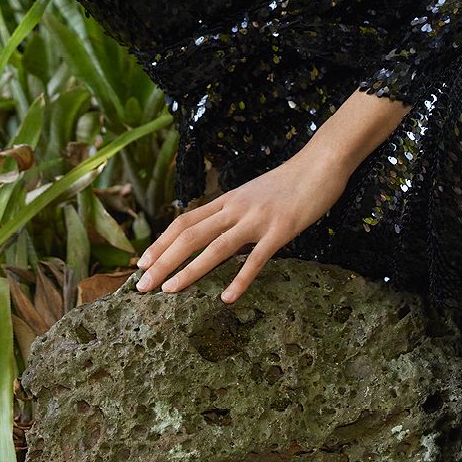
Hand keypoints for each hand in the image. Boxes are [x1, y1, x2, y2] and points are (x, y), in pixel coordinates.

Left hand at [134, 147, 348, 304]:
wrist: (320, 163)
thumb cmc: (290, 182)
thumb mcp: (253, 194)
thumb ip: (234, 212)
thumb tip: (216, 232)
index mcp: (227, 200)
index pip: (184, 222)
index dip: (161, 242)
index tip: (142, 262)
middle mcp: (236, 208)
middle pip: (190, 236)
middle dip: (163, 261)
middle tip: (141, 286)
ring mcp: (257, 219)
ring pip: (215, 247)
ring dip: (188, 271)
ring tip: (168, 291)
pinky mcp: (280, 229)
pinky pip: (256, 258)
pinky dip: (240, 279)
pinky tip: (227, 298)